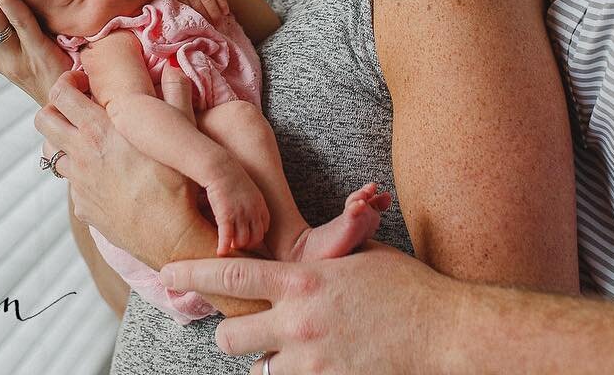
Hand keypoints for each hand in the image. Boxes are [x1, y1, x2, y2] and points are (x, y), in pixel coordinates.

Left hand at [35, 67, 208, 269]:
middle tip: (76, 110)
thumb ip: (175, 95)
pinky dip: (81, 176)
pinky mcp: (82, 208)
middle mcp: (81, 155)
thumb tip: (173, 69)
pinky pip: (72, 185)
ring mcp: (78, 184)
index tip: (82, 83)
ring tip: (87, 142)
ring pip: (51, 153)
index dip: (67, 82)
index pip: (60, 94)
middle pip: (42, 121)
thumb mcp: (182, 131)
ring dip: (63, 143)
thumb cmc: (177, 182)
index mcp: (99, 130)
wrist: (171, 235)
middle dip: (53, 109)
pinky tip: (105, 178)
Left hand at [160, 242, 453, 374]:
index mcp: (302, 279)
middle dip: (234, 334)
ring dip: (269, 362)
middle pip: (230, 336)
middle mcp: (298, 321)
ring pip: (259, 371)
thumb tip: (306, 250)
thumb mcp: (359, 258)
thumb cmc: (408, 289)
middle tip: (251, 329)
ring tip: (294, 351)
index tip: (167, 273)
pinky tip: (317, 365)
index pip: (231, 273)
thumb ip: (323, 257)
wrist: (446, 332)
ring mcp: (312, 360)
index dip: (193, 272)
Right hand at [203, 164, 269, 255]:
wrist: (219, 166)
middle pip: (256, 238)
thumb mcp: (246, 188)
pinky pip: (227, 238)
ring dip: (235, 246)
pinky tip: (219, 252)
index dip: (256, 236)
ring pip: (243, 241)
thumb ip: (249, 201)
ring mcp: (241, 214)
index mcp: (260, 204)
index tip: (247, 238)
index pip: (264, 228)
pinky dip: (224, 247)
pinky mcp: (226, 216)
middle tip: (236, 246)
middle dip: (247, 245)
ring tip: (227, 247)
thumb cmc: (229, 174)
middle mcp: (253, 211)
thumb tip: (244, 211)